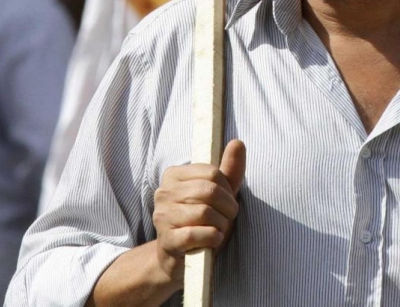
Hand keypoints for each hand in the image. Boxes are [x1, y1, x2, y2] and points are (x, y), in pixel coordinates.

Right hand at [151, 140, 245, 283]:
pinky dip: (212, 238)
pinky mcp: (166, 240)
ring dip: (221, 225)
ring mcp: (162, 216)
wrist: (180, 257)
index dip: (228, 189)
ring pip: (205, 213)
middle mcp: (163, 193)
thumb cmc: (203, 220)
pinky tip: (212, 241)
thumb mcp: (219, 193)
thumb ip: (229, 169)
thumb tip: (237, 142)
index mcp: (173, 175)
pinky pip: (197, 233)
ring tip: (218, 230)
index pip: (212, 173)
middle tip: (227, 218)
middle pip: (210, 191)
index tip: (228, 201)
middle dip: (228, 208)